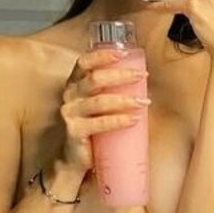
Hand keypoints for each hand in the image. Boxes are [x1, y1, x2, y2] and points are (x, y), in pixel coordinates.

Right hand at [55, 47, 149, 174]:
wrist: (72, 159)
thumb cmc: (90, 127)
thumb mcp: (94, 104)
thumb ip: (107, 90)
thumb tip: (139, 78)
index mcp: (74, 84)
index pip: (84, 62)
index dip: (102, 55)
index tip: (123, 52)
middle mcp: (70, 95)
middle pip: (94, 79)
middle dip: (121, 75)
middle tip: (141, 75)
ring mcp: (70, 113)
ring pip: (100, 101)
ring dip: (125, 100)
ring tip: (143, 101)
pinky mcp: (75, 131)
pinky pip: (100, 123)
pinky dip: (119, 120)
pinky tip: (134, 119)